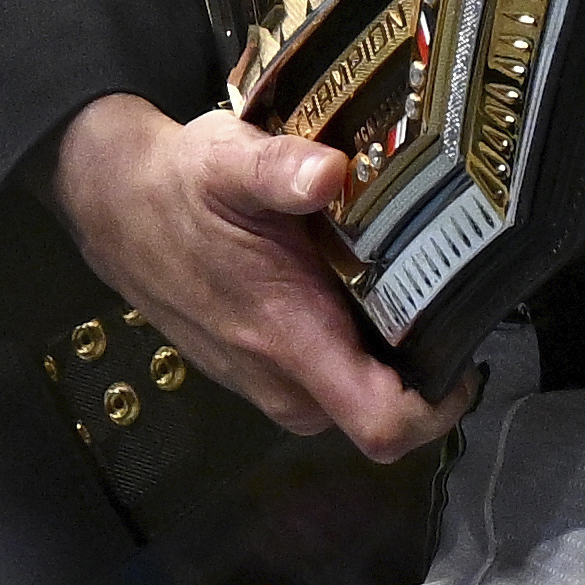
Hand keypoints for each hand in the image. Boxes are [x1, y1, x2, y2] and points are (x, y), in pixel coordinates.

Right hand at [50, 95, 473, 463]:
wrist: (115, 207)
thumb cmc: (178, 187)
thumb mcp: (227, 160)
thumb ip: (279, 167)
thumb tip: (330, 171)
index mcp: (288, 339)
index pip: (382, 424)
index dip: (440, 407)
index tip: (469, 351)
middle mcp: (283, 378)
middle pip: (384, 412)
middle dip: (426, 365)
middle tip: (451, 289)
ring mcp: (271, 380)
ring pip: (358, 392)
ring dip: (390, 351)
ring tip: (412, 277)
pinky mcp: (264, 368)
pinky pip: (330, 374)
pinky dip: (356, 340)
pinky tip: (363, 281)